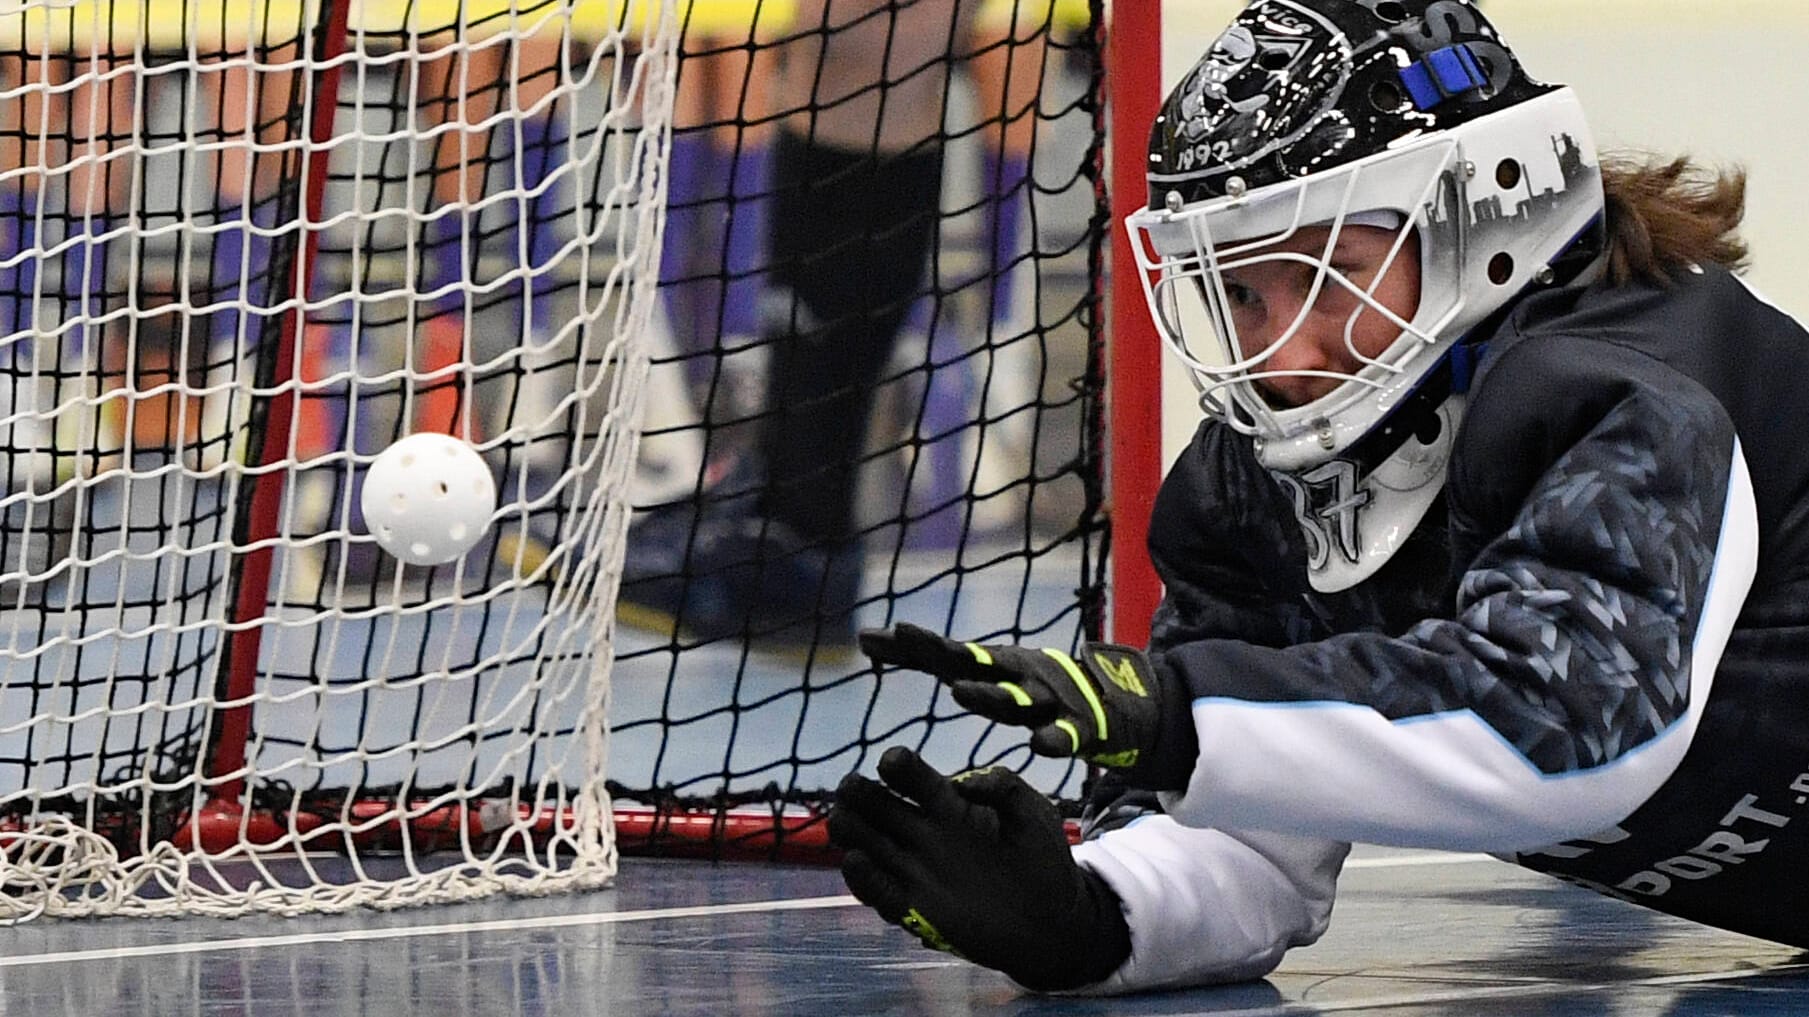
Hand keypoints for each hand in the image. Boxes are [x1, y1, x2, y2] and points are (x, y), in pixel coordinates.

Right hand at [828, 747, 1131, 991]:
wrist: (1052, 921)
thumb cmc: (1043, 859)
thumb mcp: (1034, 813)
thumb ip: (1004, 787)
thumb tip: (964, 781)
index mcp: (948, 803)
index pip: (910, 775)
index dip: (897, 766)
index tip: (891, 762)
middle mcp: (924, 833)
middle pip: (875, 805)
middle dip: (859, 793)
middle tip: (853, 789)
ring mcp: (915, 870)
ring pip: (865, 842)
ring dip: (851, 830)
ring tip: (847, 824)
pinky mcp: (913, 908)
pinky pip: (878, 891)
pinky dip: (863, 878)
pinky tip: (858, 862)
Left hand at [859, 623, 1196, 789]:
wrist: (1117, 701)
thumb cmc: (1035, 689)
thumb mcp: (986, 672)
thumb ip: (936, 659)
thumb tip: (871, 640)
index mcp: (995, 666)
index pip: (944, 654)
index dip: (909, 647)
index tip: (871, 638)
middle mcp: (1019, 675)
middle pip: (974, 664)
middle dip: (939, 653)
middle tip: (907, 639)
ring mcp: (1050, 699)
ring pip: (1015, 699)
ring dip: (988, 696)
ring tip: (960, 692)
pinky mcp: (1082, 727)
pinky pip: (1067, 735)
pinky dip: (1055, 739)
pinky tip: (1042, 746)